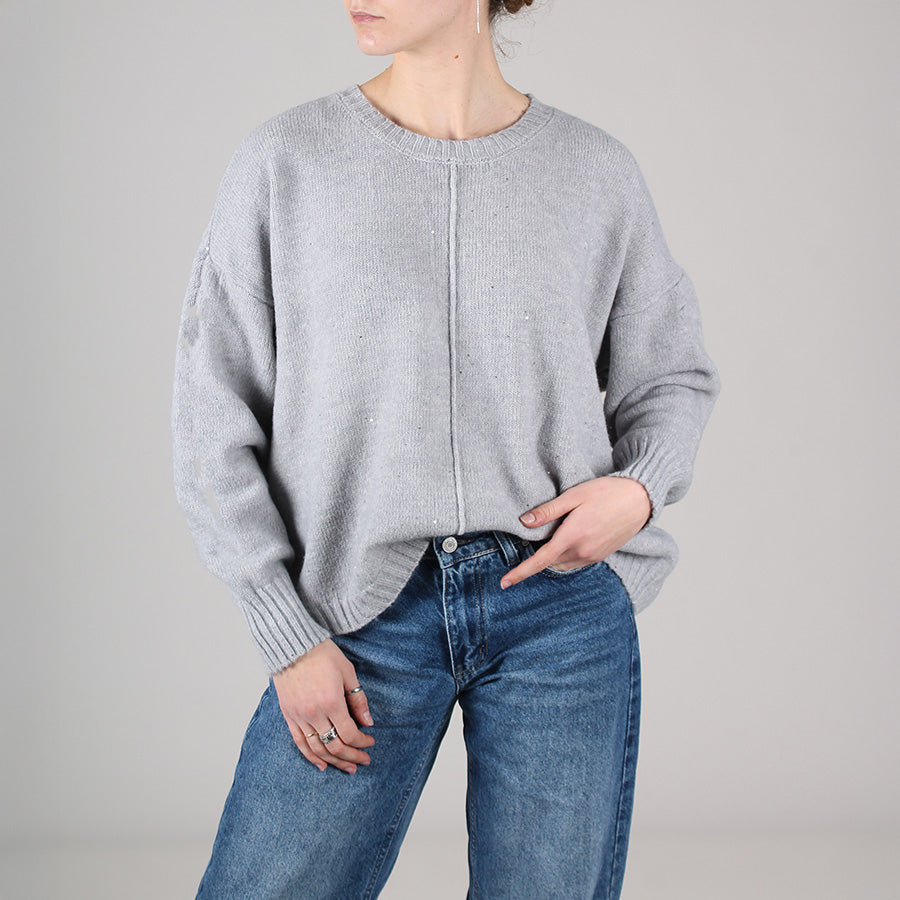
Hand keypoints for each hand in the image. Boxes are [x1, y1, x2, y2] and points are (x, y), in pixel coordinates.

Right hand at [272, 638, 375, 772]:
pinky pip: (299, 742)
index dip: (362, 742)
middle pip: (335, 746)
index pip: (349, 734)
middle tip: (363, 760)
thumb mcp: (347, 672)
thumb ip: (358, 699)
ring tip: (348, 767)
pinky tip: (322, 765)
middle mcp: (314, 713)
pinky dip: (311, 756)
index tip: (370, 742)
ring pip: (317, 749)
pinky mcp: (288, 715)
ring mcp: (299, 716)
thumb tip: (368, 722)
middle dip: (352, 756)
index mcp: (331, 702)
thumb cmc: (322, 654)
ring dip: (334, 761)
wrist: (293, 645)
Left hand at [500, 476, 651, 588]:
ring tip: (556, 534)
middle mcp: (582, 551)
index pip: (540, 561)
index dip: (520, 573)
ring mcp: (593, 556)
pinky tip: (569, 537)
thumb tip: (524, 522)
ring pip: (562, 564)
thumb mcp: (574, 496)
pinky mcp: (600, 556)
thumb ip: (548, 511)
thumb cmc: (607, 493)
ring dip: (553, 556)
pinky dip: (566, 555)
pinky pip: (575, 562)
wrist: (640, 500)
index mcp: (572, 536)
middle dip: (538, 554)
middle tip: (537, 534)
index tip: (505, 583)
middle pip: (550, 562)